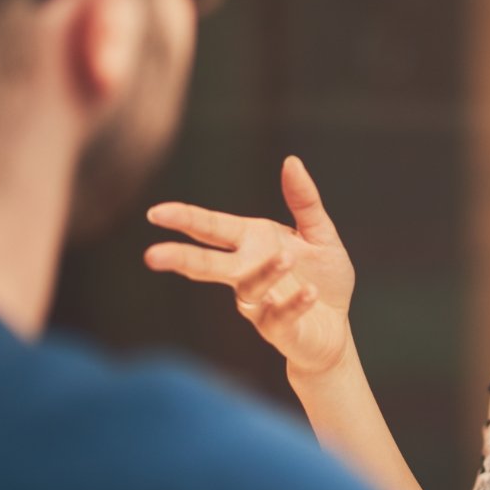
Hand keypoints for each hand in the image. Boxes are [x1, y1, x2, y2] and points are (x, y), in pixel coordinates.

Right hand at [144, 156, 353, 375]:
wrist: (337, 329)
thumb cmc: (322, 278)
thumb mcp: (319, 233)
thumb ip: (304, 201)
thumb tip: (291, 160)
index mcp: (252, 243)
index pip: (212, 228)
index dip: (185, 219)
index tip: (156, 213)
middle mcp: (247, 272)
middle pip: (208, 264)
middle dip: (182, 258)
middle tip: (153, 256)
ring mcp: (259, 303)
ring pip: (249, 288)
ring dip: (266, 272)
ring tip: (286, 257)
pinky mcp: (279, 329)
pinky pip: (281, 315)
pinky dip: (294, 303)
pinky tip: (308, 292)